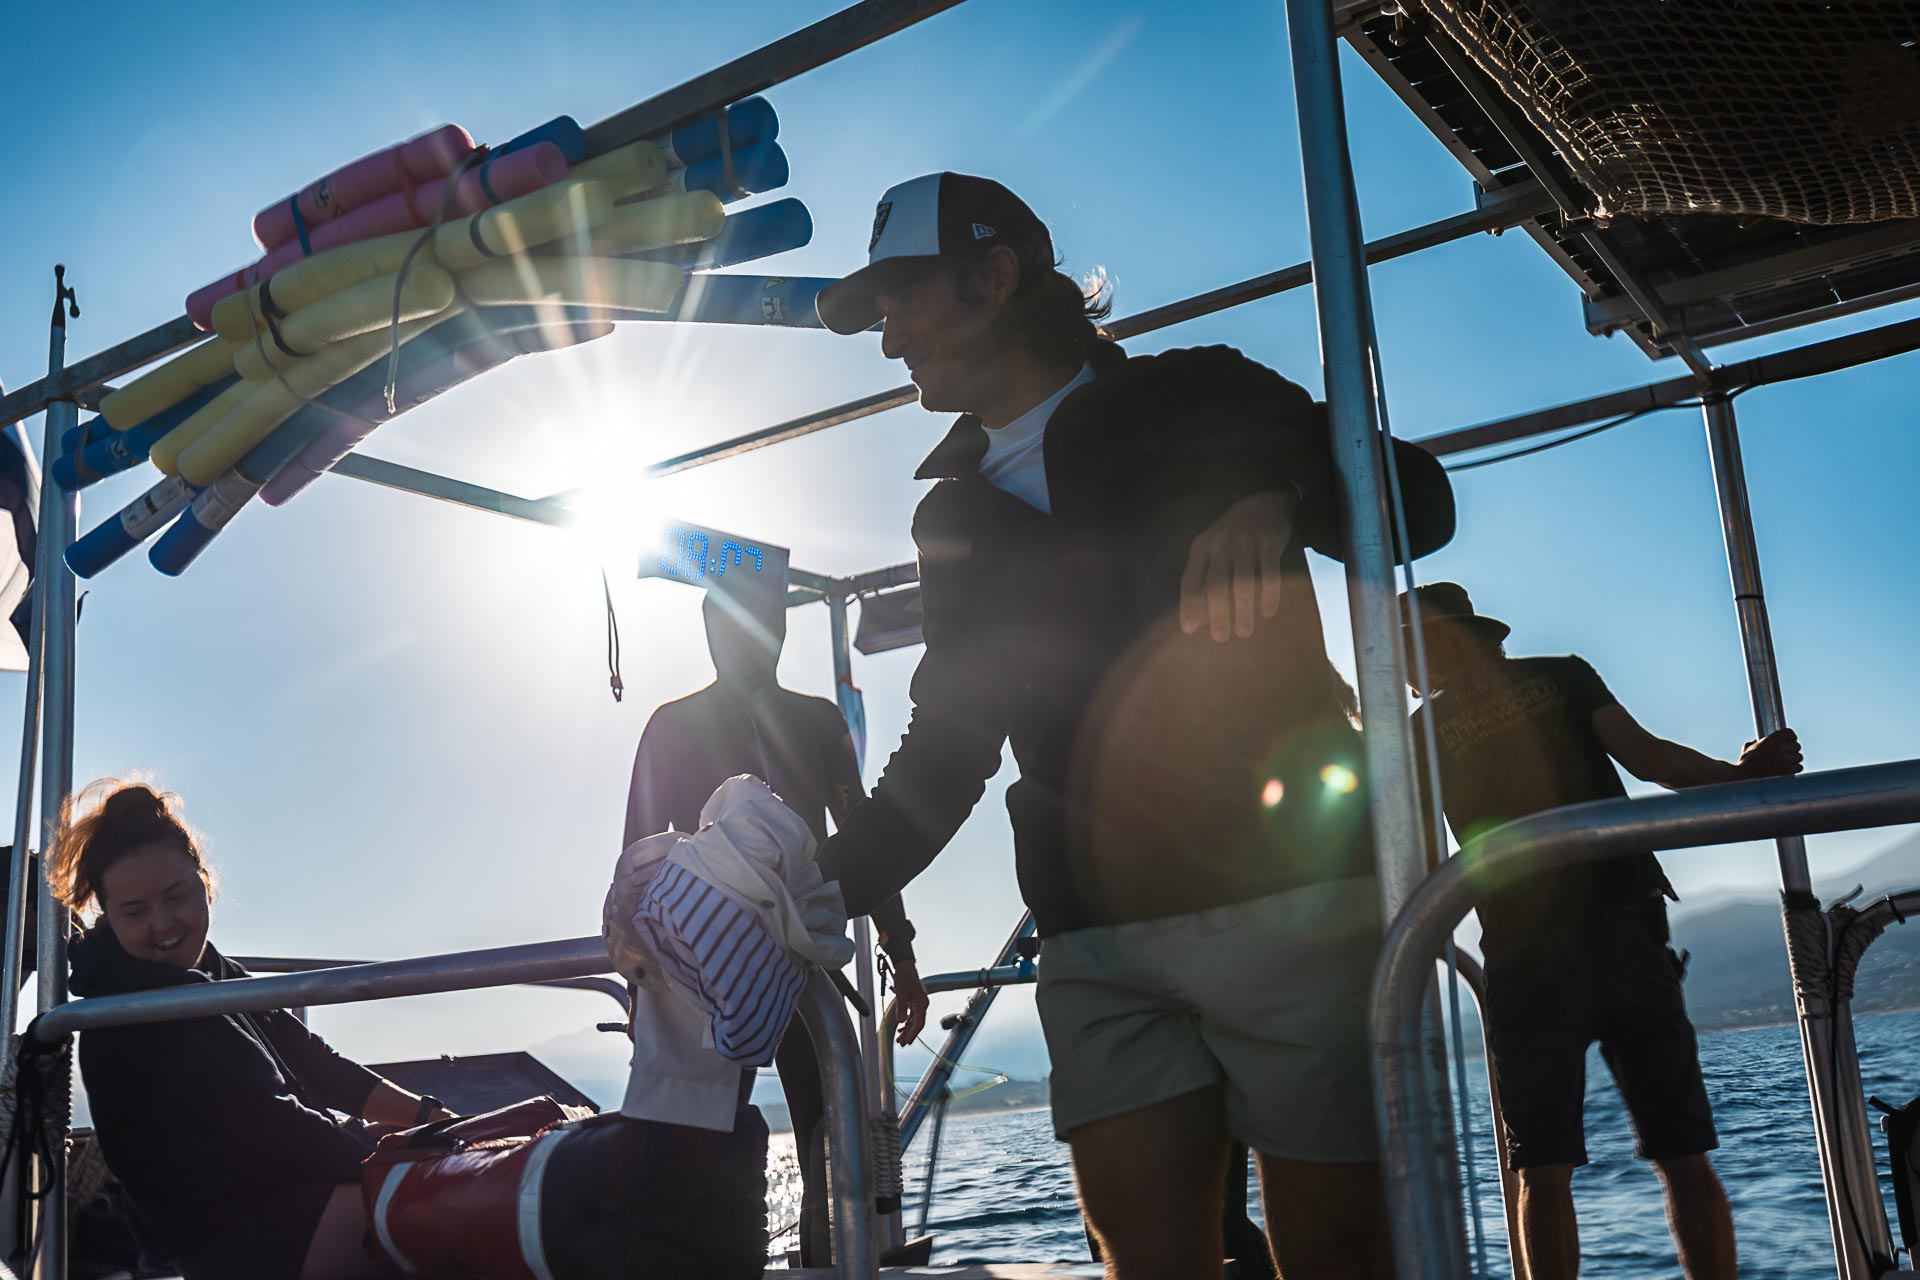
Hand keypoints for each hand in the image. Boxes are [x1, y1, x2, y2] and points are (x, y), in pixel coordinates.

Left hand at [890, 961, 929, 1045]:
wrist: (904, 966)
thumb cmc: (904, 977)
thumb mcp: (901, 993)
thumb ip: (901, 1008)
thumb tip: (901, 1022)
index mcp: (922, 1003)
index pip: (919, 1023)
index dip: (913, 1034)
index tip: (907, 1041)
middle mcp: (922, 1005)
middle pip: (917, 1024)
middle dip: (909, 1034)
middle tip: (902, 1043)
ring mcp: (919, 1003)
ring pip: (914, 1021)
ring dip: (907, 1030)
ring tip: (899, 1039)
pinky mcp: (914, 1002)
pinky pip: (911, 1016)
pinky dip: (906, 1022)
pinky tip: (901, 1028)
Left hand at [1180, 488, 1297, 641]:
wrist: (1265, 502)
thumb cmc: (1233, 536)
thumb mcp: (1212, 549)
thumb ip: (1204, 577)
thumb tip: (1200, 618)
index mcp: (1201, 546)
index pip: (1191, 579)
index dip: (1189, 605)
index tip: (1189, 629)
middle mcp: (1221, 542)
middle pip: (1216, 583)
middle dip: (1217, 613)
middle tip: (1220, 638)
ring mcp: (1246, 540)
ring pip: (1243, 580)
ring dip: (1243, 609)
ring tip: (1244, 632)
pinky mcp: (1270, 540)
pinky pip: (1269, 571)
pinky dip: (1269, 593)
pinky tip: (1268, 612)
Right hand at [1737, 728, 1803, 777]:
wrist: (1742, 779)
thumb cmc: (1743, 765)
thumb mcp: (1748, 750)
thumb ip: (1755, 744)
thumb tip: (1757, 741)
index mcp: (1770, 740)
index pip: (1789, 733)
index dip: (1791, 737)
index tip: (1789, 741)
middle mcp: (1779, 748)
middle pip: (1797, 745)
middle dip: (1792, 750)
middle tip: (1787, 755)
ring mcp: (1784, 761)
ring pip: (1799, 757)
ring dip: (1794, 760)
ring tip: (1786, 764)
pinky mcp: (1788, 772)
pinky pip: (1798, 767)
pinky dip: (1794, 769)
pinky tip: (1787, 771)